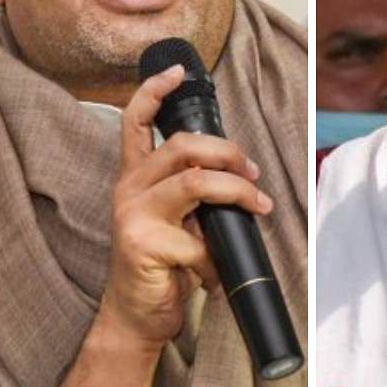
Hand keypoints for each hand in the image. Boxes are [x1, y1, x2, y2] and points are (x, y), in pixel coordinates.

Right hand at [99, 63, 269, 349]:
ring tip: (258, 207)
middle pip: (184, 145)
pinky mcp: (141, 244)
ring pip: (197, 182)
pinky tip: (213, 271)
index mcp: (136, 175)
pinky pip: (197, 238)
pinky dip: (216, 255)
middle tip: (254, 175)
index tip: (177, 71)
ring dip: (238, 193)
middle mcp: (129, 187)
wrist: (138, 315)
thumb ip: (195, 190)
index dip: (155, 90)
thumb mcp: (179, 218)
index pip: (135, 120)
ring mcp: (132, 214)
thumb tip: (239, 175)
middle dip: (230, 153)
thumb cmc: (165, 264)